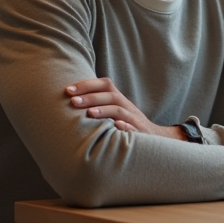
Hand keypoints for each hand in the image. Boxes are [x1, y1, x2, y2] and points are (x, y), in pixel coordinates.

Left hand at [65, 78, 184, 140]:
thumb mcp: (115, 111)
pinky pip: (134, 129)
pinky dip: (125, 127)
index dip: (87, 84)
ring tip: (89, 113)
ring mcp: (134, 120)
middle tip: (73, 101)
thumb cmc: (127, 124)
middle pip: (111, 96)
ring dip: (105, 110)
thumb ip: (99, 103)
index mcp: (119, 100)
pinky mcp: (140, 133)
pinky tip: (116, 126)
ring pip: (120, 111)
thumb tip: (71, 98)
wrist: (155, 137)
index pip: (105, 84)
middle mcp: (127, 107)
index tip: (68, 90)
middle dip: (91, 98)